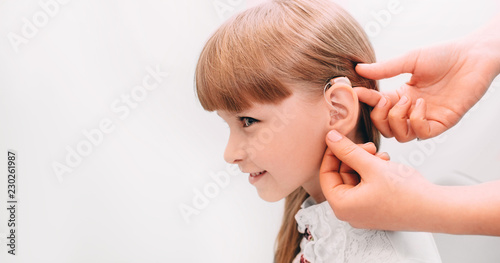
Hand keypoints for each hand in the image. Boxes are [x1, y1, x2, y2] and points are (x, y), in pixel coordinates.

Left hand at [319, 130, 433, 229]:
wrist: (436, 209)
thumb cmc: (406, 193)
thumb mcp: (372, 165)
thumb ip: (347, 150)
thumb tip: (330, 138)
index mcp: (342, 206)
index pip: (326, 175)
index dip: (332, 154)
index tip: (340, 139)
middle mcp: (349, 213)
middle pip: (340, 176)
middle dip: (353, 157)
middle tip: (368, 146)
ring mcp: (363, 213)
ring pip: (355, 179)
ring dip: (365, 163)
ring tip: (381, 155)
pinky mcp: (376, 209)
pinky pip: (366, 187)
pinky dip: (373, 173)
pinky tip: (386, 164)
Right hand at [355, 26, 499, 141]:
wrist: (473, 56)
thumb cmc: (444, 55)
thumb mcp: (409, 60)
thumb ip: (385, 69)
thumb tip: (360, 69)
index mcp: (401, 96)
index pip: (376, 107)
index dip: (365, 103)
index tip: (356, 93)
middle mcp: (411, 110)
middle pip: (385, 128)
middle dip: (379, 117)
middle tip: (385, 99)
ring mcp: (426, 118)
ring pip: (400, 136)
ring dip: (397, 119)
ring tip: (407, 100)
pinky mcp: (442, 123)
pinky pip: (421, 134)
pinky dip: (416, 121)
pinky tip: (422, 104)